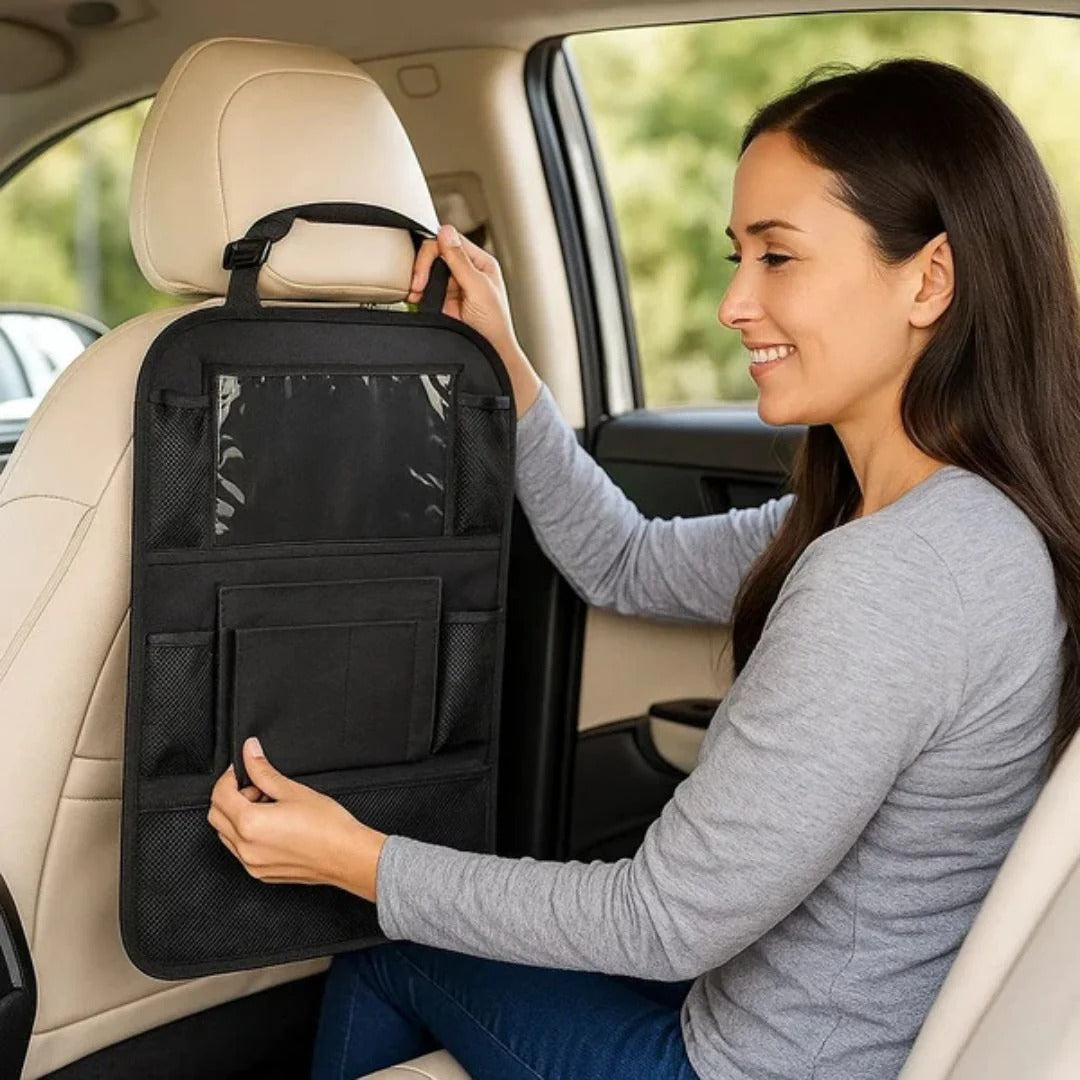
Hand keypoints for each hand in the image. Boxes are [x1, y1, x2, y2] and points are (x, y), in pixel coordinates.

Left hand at [208, 737, 386, 901]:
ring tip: (267, 807)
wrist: (347, 856)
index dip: (228, 777)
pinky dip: (246, 834)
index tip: (241, 769)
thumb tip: (250, 752)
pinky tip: (271, 825)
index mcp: (250, 824)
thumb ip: (264, 771)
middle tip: (257, 787)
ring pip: (226, 835)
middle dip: (230, 797)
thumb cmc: (328, 826)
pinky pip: (240, 851)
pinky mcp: (261, 874)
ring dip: (237, 816)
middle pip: (216, 816)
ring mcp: (251, 864)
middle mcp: (245, 847)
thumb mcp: (294, 790)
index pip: (220, 795)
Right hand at [409, 225, 540, 415]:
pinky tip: (416, 298)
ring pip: (428, 270)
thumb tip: (445, 232)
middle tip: (418, 284)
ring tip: (416, 293)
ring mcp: (453, 285)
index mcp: (480, 263)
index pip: (451, 241)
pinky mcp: (441, 300)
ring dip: (418, 279)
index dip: (434, 250)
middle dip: (423, 266)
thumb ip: (461, 261)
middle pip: (436, 253)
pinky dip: (417, 292)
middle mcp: (466, 271)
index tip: (426, 268)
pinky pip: (424, 288)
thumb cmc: (493, 324)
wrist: (487, 352)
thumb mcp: (479, 288)